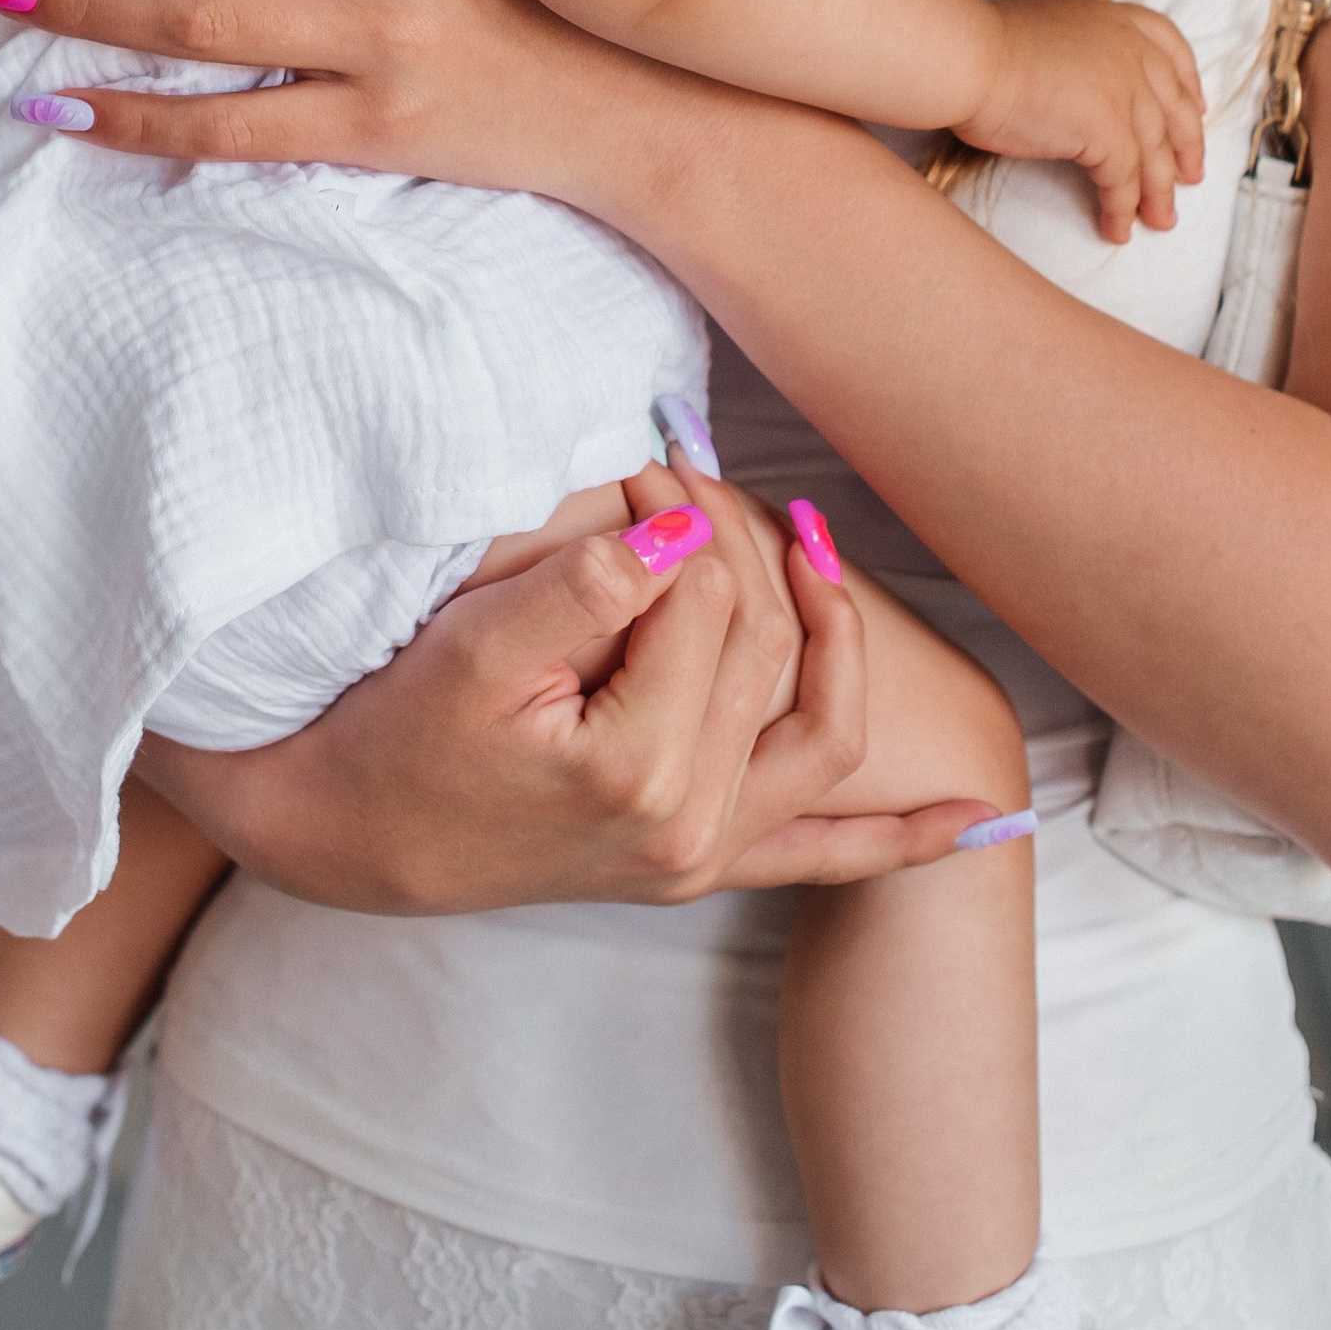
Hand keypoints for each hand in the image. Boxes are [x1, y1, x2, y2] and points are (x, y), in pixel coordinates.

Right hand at [134, 464, 998, 910]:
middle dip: (738, 543)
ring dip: (837, 635)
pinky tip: (981, 815)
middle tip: (680, 472)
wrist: (349, 830)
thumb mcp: (474, 644)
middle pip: (766, 646)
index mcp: (638, 771)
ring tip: (814, 546)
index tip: (632, 464)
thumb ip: (587, 584)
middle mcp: (690, 828)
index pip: (705, 597)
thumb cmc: (396, 727)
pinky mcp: (700, 864)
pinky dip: (907, 838)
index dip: (674, 510)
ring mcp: (703, 855)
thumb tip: (684, 527)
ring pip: (817, 721)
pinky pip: (828, 855)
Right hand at [955, 0, 1205, 240]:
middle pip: (1175, 109)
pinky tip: (1116, 229)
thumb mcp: (1048, 29)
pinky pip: (1123, 183)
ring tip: (1159, 221)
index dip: (1188, 83)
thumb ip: (1078, 51)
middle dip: (1186, 147)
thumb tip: (1074, 81)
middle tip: (1190, 175)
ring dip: (1158, 194)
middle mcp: (1130, 54)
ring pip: (1154, 154)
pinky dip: (1121, 210)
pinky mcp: (1108, 133)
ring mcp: (1125, 93)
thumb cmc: (984, 44)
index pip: (1170, 48)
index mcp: (1115, 22)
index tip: (1196, 106)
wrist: (967, 57)